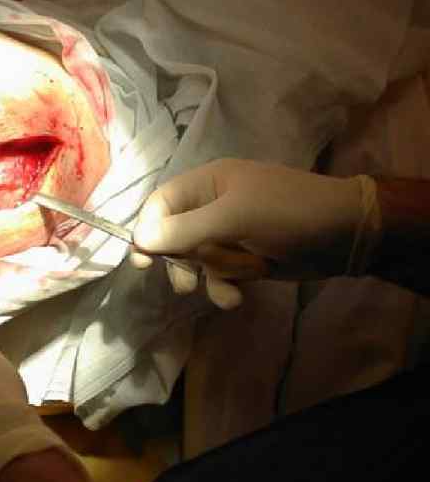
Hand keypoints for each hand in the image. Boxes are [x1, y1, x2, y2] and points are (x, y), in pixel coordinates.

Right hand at [131, 159, 365, 308]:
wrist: (344, 235)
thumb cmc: (286, 214)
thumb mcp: (233, 218)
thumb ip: (184, 230)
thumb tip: (137, 239)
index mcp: (206, 184)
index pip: (160, 204)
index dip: (147, 230)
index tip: (142, 259)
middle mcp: (211, 207)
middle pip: (173, 237)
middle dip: (182, 263)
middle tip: (185, 284)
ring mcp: (228, 234)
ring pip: (196, 262)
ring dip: (209, 279)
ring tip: (228, 290)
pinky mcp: (242, 258)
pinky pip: (217, 276)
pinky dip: (224, 287)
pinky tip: (237, 297)